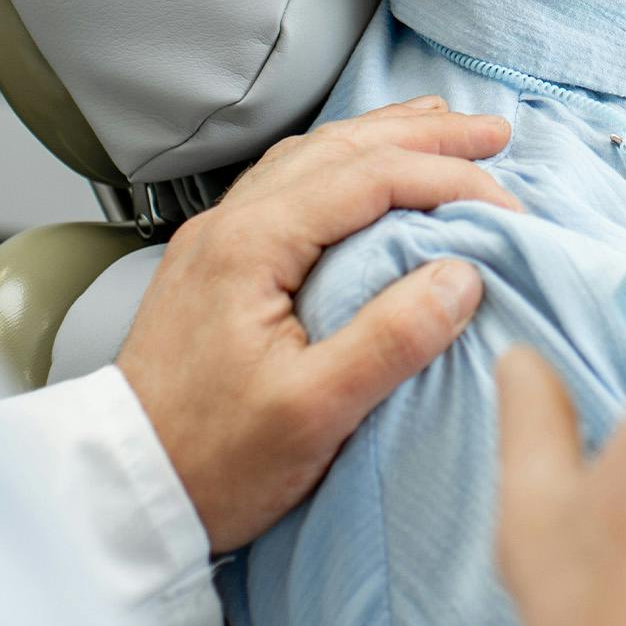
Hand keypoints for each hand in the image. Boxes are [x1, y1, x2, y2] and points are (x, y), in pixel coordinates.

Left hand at [118, 94, 517, 552]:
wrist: (118, 497)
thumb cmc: (210, 463)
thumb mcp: (312, 414)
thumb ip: (390, 339)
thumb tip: (463, 276)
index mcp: (252, 243)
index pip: (371, 177)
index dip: (449, 179)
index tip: (507, 207)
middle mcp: (231, 223)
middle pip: (343, 147)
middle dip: (428, 134)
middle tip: (496, 134)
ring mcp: (218, 238)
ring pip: (315, 155)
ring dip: (386, 136)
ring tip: (443, 128)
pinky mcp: (217, 262)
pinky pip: (293, 179)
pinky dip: (347, 159)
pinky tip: (367, 167)